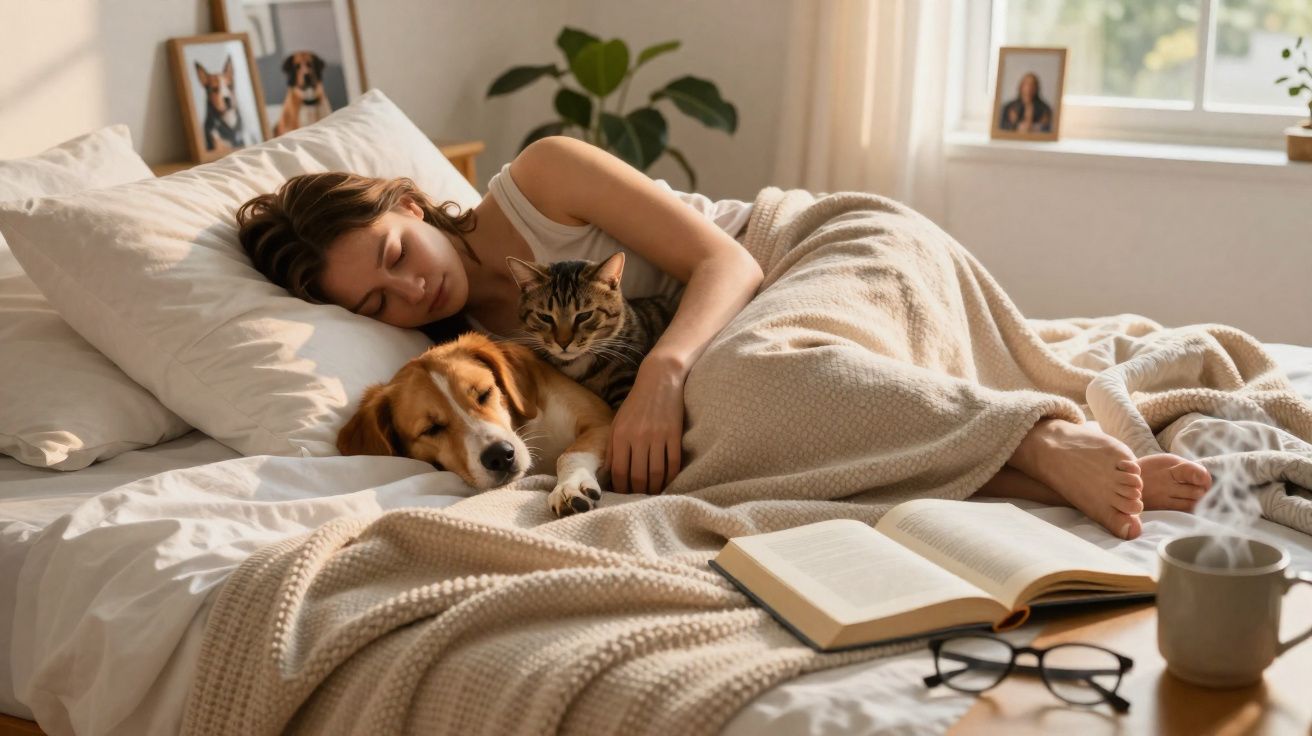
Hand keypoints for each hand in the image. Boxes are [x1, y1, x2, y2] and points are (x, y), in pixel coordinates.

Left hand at [608, 354, 685, 494]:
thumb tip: (610, 474)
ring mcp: (657, 436)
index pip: (619, 472)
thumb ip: (612, 448)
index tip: (625, 496)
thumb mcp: (617, 423)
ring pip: (657, 472)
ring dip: (656, 487)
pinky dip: (672, 476)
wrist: (659, 379)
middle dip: (639, 492)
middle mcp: (638, 437)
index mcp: (621, 436)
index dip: (622, 489)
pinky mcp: (674, 433)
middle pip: (638, 476)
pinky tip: (669, 481)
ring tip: (655, 493)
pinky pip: (673, 462)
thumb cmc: (636, 404)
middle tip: (641, 499)